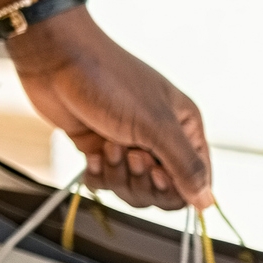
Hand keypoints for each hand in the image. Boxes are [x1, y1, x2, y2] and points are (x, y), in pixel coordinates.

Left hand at [6, 13, 214, 211]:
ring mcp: (126, 144)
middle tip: (130, 153)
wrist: (55, 59)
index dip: (176, 186)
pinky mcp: (97, 147)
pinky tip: (90, 154)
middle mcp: (158, 138)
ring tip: (107, 145)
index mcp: (184, 128)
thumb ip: (184, 165)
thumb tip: (207, 202)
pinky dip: (97, 174)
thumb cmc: (109, 82)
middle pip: (162, 190)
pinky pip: (105, 181)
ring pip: (132, 188)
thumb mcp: (155, 124)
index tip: (156, 172)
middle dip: (143, 180)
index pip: (196, 178)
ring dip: (118, 175)